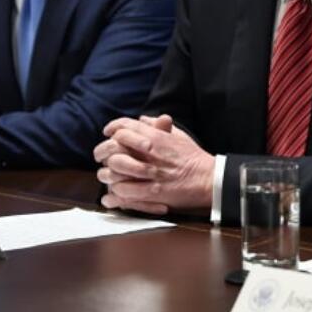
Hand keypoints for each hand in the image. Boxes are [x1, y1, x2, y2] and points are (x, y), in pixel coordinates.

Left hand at [94, 114, 214, 214]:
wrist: (209, 179)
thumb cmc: (194, 158)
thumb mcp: (179, 136)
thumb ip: (159, 126)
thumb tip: (142, 119)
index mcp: (157, 137)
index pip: (125, 127)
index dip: (113, 128)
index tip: (108, 133)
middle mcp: (151, 153)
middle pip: (115, 148)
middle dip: (104, 152)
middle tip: (101, 157)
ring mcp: (151, 173)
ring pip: (115, 170)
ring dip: (108, 173)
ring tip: (107, 175)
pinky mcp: (152, 192)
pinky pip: (124, 191)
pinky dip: (115, 192)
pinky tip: (114, 192)